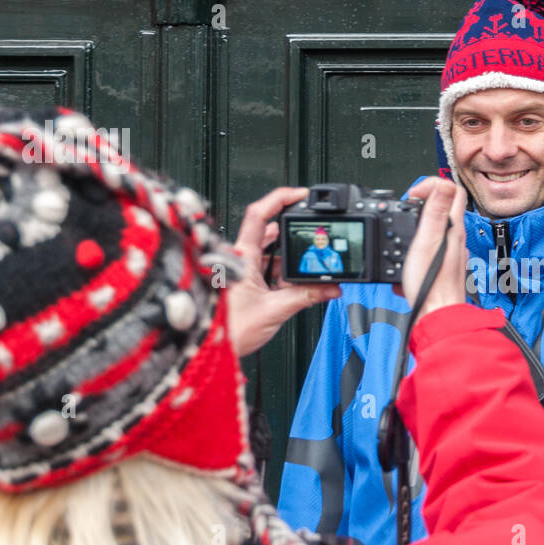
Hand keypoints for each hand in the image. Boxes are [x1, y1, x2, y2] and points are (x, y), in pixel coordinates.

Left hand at [226, 187, 341, 356]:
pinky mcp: (243, 282)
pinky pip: (266, 268)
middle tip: (311, 237)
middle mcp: (238, 258)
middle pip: (269, 231)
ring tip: (302, 271)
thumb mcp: (275, 311)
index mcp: (241, 256)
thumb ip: (306, 296)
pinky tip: (292, 284)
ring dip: (288, 259)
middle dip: (293, 235)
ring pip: (269, 252)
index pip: (260, 214)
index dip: (281, 198)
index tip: (300, 195)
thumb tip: (330, 287)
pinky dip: (282, 273)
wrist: (213, 349)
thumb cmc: (230, 330)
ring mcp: (240, 269)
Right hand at [395, 178, 466, 317]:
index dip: (431, 184)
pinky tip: (409, 257)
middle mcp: (456, 239)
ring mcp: (452, 253)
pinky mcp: (445, 266)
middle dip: (424, 201)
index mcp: (453, 228)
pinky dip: (418, 247)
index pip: (452, 190)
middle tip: (407, 208)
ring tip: (405, 232)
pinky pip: (432, 248)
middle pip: (445, 206)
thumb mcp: (428, 242)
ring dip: (420, 224)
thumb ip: (436, 212)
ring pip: (438, 227)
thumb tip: (442, 185)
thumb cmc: (432, 285)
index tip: (413, 194)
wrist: (437, 316)